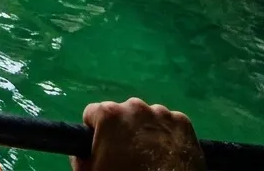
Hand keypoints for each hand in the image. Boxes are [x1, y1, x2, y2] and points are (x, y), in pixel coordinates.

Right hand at [71, 98, 204, 170]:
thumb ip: (80, 156)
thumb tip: (83, 150)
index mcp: (109, 114)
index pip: (92, 113)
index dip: (94, 130)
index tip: (101, 145)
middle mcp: (135, 107)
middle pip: (122, 113)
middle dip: (122, 128)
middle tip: (127, 153)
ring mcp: (161, 113)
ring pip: (146, 117)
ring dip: (144, 130)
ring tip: (148, 154)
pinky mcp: (183, 122)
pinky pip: (168, 123)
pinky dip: (165, 134)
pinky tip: (165, 152)